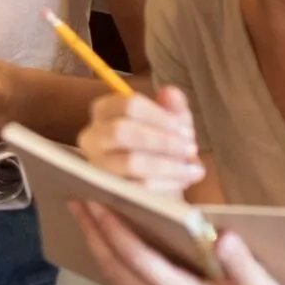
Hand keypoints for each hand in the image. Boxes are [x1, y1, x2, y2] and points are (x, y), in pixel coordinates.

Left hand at [72, 200, 284, 284]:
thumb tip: (222, 237)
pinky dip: (112, 265)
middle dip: (92, 234)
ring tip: (84, 219)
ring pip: (116, 281)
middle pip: (115, 269)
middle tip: (73, 202)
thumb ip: (240, 262)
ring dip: (97, 249)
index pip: (138, 259)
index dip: (113, 230)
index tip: (94, 203)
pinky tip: (108, 248)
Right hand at [79, 86, 203, 196]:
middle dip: (162, 140)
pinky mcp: (108, 191)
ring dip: (168, 164)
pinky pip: (138, 187)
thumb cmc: (158, 148)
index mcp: (104, 111)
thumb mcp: (169, 124)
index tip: (186, 129)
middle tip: (191, 147)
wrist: (156, 186)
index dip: (160, 116)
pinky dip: (166, 183)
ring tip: (192, 168)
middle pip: (122, 131)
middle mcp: (92, 137)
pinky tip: (183, 180)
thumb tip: (170, 93)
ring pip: (130, 162)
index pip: (128, 104)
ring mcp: (98, 166)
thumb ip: (172, 106)